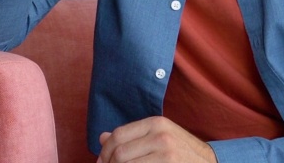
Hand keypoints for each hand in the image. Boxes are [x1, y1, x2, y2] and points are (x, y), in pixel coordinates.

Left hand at [97, 117, 215, 162]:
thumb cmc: (182, 152)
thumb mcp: (160, 136)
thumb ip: (133, 137)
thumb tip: (102, 138)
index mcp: (156, 123)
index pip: (118, 136)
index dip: (104, 152)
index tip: (101, 162)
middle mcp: (161, 136)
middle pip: (120, 153)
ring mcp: (167, 155)